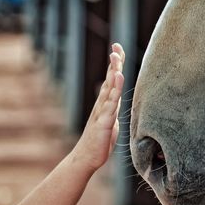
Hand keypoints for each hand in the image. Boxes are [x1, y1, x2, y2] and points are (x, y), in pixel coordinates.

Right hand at [72, 43, 124, 171]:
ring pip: (109, 89)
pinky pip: (111, 106)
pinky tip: (118, 81)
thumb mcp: (110, 121)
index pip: (112, 80)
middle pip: (109, 79)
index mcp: (106, 103)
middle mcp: (103, 104)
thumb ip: (113, 109)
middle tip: (115, 46)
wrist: (87, 157)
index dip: (115, 64)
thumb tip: (116, 101)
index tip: (117, 48)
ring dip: (113, 72)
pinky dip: (114, 92)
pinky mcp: (104, 123)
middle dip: (114, 62)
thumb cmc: (99, 140)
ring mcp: (102, 112)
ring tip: (115, 58)